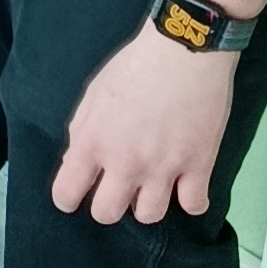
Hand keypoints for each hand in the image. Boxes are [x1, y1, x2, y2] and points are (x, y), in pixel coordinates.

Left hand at [51, 27, 236, 225]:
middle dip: (109, 205)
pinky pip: (194, 206)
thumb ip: (82, 132)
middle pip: (107, 214)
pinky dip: (190, 201)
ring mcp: (163, 168)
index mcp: (93, 142)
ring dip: (148, 203)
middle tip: (119, 187)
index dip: (68, 197)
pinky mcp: (199, 165)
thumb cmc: (134, 66)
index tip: (78, 192)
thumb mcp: (93, 95)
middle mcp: (125, 162)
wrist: (183, 51)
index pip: (67, 193)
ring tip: (153, 184)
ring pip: (149, 216)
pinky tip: (186, 186)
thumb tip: (77, 163)